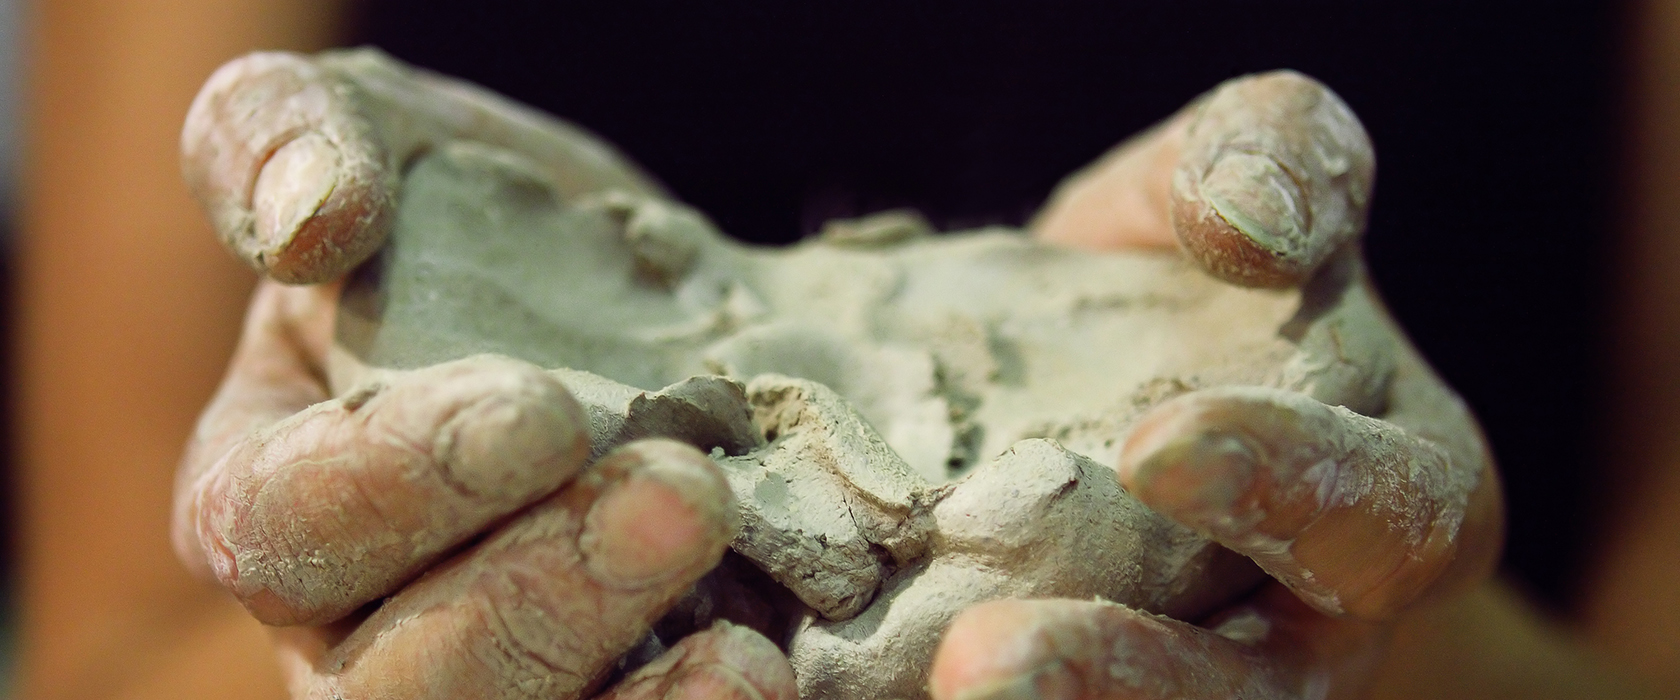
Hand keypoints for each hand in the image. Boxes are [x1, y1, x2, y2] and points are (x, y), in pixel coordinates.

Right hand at [173, 49, 796, 697]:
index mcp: (266, 490)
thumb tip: (307, 218)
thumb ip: (298, 132)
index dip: (399, 486)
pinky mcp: (609, 693)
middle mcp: (356, 627)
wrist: (648, 302)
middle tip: (681, 496)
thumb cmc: (488, 219)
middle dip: (536, 603)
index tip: (542, 412)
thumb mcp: (389, 134)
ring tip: (742, 652)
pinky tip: (769, 675)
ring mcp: (491, 683)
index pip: (275, 529)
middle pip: (389, 689)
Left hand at [929, 72, 1503, 698]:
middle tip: (982, 663)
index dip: (1290, 492)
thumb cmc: (1198, 269)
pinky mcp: (1090, 680)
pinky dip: (909, 693)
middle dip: (1127, 679)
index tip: (1156, 449)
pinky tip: (820, 682)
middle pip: (1254, 692)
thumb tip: (1246, 220)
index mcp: (1399, 494)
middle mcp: (1314, 621)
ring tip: (931, 686)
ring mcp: (1202, 672)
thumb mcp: (1244, 175)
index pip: (1386, 517)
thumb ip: (1270, 155)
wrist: (1107, 364)